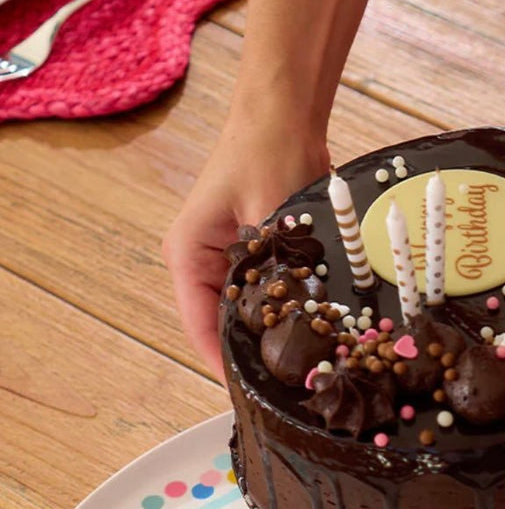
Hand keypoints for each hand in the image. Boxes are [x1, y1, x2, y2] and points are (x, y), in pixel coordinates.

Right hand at [162, 115, 330, 380]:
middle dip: (251, 355)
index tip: (249, 392)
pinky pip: (267, 296)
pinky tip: (312, 335)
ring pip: (246, 314)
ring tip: (301, 371)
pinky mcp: (256, 255)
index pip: (199, 326)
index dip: (223, 363)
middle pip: (221, 325)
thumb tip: (289, 324)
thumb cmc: (267, 153)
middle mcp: (201, 262)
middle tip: (285, 389)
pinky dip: (285, 314)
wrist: (286, 115)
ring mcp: (229, 259)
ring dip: (271, 338)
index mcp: (188, 255)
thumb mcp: (271, 219)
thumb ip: (274, 270)